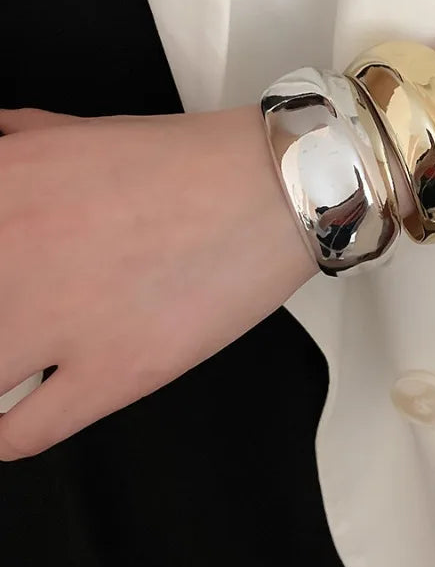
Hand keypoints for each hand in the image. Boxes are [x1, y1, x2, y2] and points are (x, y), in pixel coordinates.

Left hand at [0, 105, 317, 459]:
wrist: (274, 188)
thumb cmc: (194, 161)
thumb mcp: (83, 131)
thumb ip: (17, 140)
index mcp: (0, 187)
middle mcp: (13, 254)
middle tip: (11, 317)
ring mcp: (60, 319)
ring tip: (9, 366)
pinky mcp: (114, 371)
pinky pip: (20, 431)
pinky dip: (4, 434)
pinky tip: (12, 420)